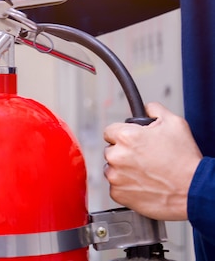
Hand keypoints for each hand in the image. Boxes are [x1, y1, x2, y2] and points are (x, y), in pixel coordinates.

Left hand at [103, 102, 201, 219]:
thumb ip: (154, 110)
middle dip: (123, 152)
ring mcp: (116, 177)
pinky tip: (143, 184)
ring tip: (145, 172)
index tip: (132, 141)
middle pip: (110, 150)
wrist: (194, 191)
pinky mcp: (118, 194)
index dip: (123, 135)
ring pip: (112, 169)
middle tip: (143, 158)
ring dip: (123, 170)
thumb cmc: (184, 160)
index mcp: (126, 137)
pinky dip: (126, 186)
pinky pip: (116, 187)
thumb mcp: (174, 123)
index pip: (110, 131)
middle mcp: (116, 156)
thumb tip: (146, 108)